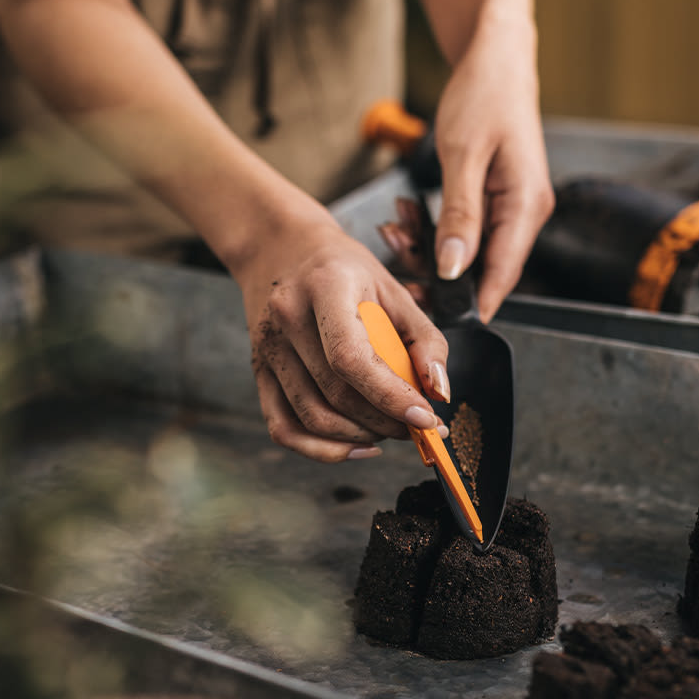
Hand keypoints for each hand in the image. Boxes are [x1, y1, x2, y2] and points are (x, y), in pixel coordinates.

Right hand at [232, 215, 450, 462]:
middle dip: (384, 422)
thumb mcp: (393, 289)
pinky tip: (354, 445)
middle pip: (335, 394)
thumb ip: (425, 340)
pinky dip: (321, 449)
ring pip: (311, 418)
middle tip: (418, 427)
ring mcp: (267, 348)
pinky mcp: (258, 372)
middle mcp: (287, 318)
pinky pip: (283, 427)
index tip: (425, 417)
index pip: (351, 357)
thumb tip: (439, 392)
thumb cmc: (344, 268)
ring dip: (358, 437)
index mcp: (325, 287)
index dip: (390, 396)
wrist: (281, 248)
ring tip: (389, 431)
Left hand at [423, 9, 554, 321]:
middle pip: (482, 267)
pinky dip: (434, 225)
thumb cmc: (484, 95)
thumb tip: (453, 268)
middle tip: (394, 253)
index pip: (502, 275)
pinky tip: (407, 213)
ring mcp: (511, 207)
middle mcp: (524, 212)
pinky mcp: (495, 199)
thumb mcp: (463, 155)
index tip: (432, 320)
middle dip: (434, 268)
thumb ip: (459, 216)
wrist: (495, 57)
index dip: (469, 304)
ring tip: (394, 226)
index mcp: (525, 206)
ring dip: (427, 244)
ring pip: (467, 250)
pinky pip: (464, 229)